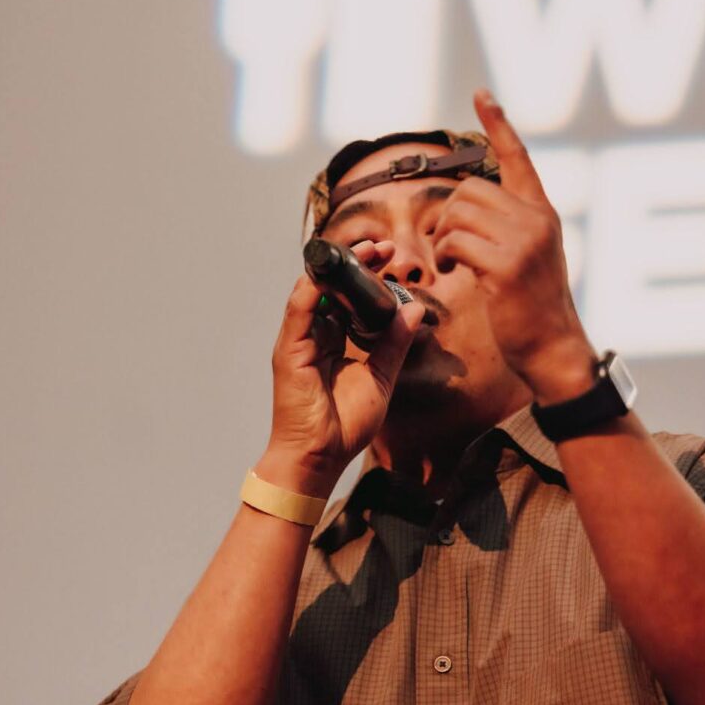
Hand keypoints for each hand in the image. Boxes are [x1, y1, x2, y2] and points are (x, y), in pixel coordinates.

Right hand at [262, 240, 424, 488]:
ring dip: (338, 268)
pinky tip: (328, 274)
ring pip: (314, 290)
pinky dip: (311, 289)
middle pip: (332, 287)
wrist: (319, 458)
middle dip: (356, 262)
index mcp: (335, 340)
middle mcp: (315, 335)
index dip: (368, 275)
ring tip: (364, 252)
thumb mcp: (381, 378)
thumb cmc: (345, 425)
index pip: (349, 297)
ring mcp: (300, 341)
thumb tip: (414, 310)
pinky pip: (298, 312)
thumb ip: (394, 344)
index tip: (390, 258)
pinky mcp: (289, 351)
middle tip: (382, 247)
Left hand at [431, 91, 594, 399]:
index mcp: (543, 213)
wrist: (553, 348)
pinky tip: (452, 270)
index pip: (519, 158)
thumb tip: (469, 209)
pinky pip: (456, 241)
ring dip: (443, 236)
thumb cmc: (532, 308)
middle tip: (451, 247)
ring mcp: (524, 241)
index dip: (499, 125)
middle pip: (470, 189)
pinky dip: (445, 254)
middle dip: (449, 215)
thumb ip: (511, 226)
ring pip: (458, 211)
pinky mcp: (506, 265)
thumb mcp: (532, 256)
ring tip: (451, 260)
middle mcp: (537, 219)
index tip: (482, 96)